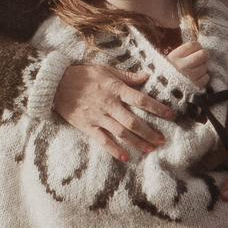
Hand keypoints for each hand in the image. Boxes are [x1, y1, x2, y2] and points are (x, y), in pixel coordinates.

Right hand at [55, 62, 173, 161]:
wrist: (56, 83)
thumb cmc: (83, 74)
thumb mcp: (106, 70)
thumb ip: (127, 76)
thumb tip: (148, 76)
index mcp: (115, 89)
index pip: (141, 99)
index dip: (157, 108)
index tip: (171, 115)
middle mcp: (109, 104)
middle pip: (133, 121)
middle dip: (150, 132)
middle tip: (163, 140)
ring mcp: (98, 116)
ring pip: (121, 132)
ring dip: (137, 143)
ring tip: (150, 150)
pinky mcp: (87, 126)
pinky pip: (102, 140)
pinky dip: (114, 150)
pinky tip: (125, 157)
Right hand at [165, 39, 211, 87]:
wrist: (162, 92)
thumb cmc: (166, 74)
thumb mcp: (169, 60)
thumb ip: (182, 53)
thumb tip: (198, 48)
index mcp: (174, 57)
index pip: (193, 45)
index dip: (197, 46)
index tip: (197, 50)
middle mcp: (182, 66)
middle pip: (203, 54)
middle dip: (203, 56)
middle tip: (200, 59)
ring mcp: (189, 76)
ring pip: (205, 66)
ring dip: (202, 68)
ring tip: (195, 71)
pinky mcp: (195, 85)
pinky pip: (206, 77)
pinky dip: (203, 77)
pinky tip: (196, 78)